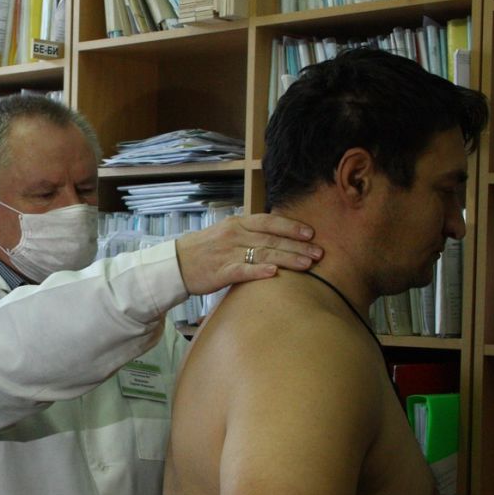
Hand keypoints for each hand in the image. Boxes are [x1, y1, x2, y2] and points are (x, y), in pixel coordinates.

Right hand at [174, 213, 321, 294]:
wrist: (174, 264)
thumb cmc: (201, 251)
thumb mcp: (224, 234)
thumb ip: (247, 234)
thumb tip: (273, 237)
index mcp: (236, 224)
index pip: (269, 221)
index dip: (291, 226)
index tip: (311, 233)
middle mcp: (234, 235)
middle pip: (272, 239)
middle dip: (298, 246)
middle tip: (319, 253)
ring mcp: (227, 253)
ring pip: (263, 254)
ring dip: (288, 259)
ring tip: (307, 265)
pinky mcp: (220, 271)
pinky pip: (243, 270)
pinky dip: (259, 271)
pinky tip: (275, 273)